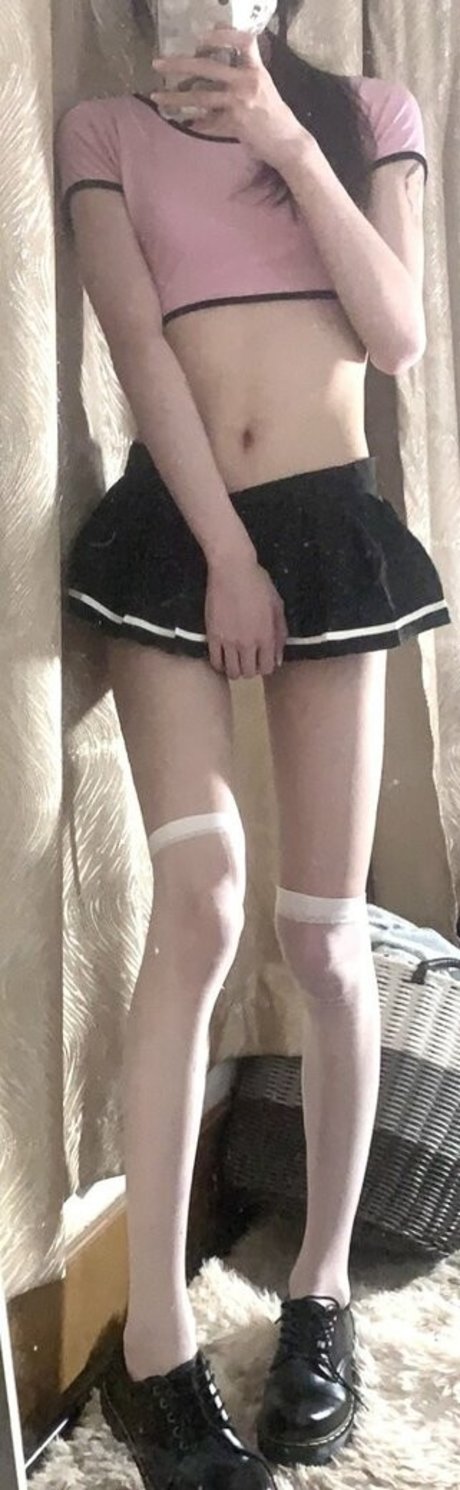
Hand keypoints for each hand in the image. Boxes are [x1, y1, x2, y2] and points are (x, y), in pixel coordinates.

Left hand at [150, 25, 310, 171]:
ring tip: (157, 96)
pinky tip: (183, 123)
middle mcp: (247, 82)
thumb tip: (216, 68)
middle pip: (207, 67)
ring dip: (176, 96)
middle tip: (158, 63)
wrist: (287, 142)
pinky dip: (195, 124)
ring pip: (200, 96)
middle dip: (179, 64)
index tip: (202, 37)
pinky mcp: (234, 123)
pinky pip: (208, 122)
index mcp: (256, 70)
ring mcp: (239, 103)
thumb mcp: (264, 86)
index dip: (222, 35)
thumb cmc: (275, 114)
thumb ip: (243, 74)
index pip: (243, 42)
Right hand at [205, 550, 288, 679]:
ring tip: (235, 660)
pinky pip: (215, 662)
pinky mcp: (212, 636)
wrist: (232, 570)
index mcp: (267, 636)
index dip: (265, 666)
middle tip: (248, 659)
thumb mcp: (277, 606)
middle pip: (250, 673)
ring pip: (232, 672)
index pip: (268, 668)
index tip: (262, 658)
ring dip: (235, 670)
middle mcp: (248, 643)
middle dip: (251, 669)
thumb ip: (280, 634)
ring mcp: (229, 641)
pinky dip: (220, 664)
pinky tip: (222, 656)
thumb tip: (278, 659)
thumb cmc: (258, 583)